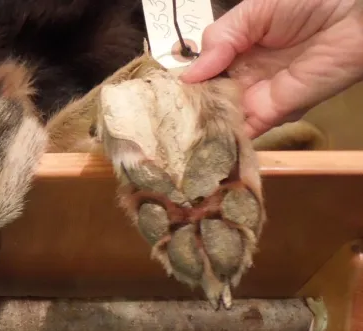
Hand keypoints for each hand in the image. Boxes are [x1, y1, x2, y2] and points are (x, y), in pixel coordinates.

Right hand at [179, 0, 362, 137]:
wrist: (355, 14)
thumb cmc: (305, 1)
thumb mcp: (252, 11)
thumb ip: (220, 39)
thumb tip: (189, 76)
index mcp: (237, 49)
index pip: (203, 73)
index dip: (183, 84)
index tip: (160, 97)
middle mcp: (245, 75)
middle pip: (209, 99)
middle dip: (188, 110)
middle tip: (162, 122)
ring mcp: (260, 96)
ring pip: (223, 118)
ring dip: (202, 128)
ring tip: (173, 138)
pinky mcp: (277, 111)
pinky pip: (247, 130)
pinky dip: (226, 139)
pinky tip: (201, 143)